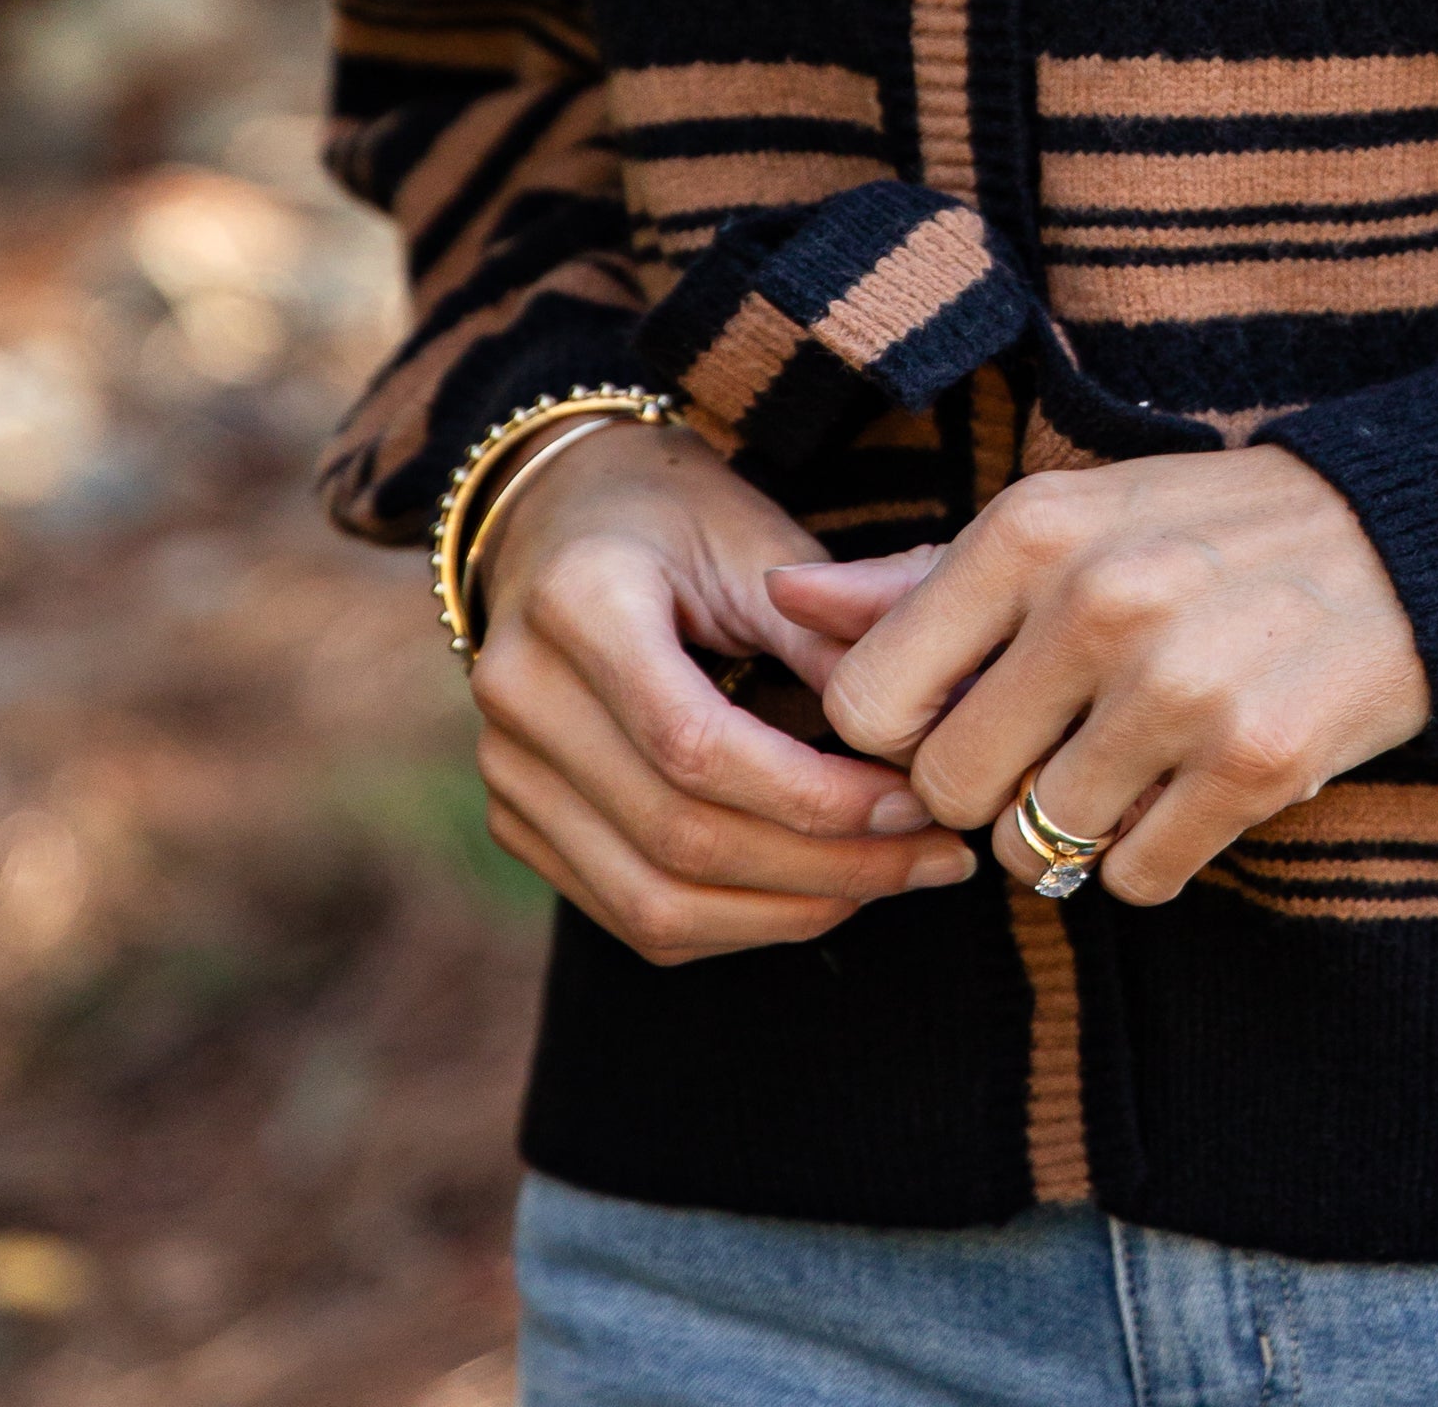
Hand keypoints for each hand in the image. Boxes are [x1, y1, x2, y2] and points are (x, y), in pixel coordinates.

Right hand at [468, 418, 976, 961]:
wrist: (559, 514)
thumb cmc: (676, 517)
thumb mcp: (759, 541)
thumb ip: (828, 631)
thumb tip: (914, 738)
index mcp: (579, 602)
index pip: (697, 745)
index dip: (815, 796)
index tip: (914, 802)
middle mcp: (521, 695)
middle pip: (679, 838)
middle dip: (823, 867)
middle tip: (931, 856)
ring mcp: (506, 771)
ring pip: (653, 902)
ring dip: (787, 912)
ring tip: (889, 881)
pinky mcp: (516, 822)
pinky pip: (629, 914)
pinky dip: (734, 922)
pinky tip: (815, 892)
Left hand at [768, 447, 1429, 906]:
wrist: (1400, 543)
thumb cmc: (1198, 533)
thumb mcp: (1063, 522)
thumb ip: (918, 577)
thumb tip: (781, 598)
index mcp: (1034, 528)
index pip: (870, 700)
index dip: (902, 732)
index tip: (961, 714)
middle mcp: (1100, 601)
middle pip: (947, 788)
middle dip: (987, 791)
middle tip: (1054, 746)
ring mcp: (1180, 687)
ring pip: (1035, 847)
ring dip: (1071, 828)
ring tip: (1129, 760)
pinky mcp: (1255, 764)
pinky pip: (1133, 879)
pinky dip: (1151, 855)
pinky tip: (1191, 787)